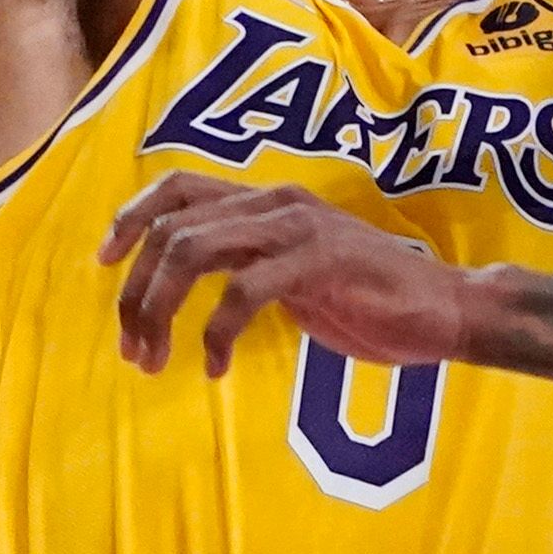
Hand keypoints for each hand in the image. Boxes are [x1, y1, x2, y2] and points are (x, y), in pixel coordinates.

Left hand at [102, 178, 479, 378]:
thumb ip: (247, 264)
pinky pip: (240, 292)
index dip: (131, 218)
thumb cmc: (372, 299)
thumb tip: (184, 283)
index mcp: (266, 202)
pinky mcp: (318, 262)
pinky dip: (215, 334)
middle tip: (132, 347)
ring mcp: (296, 229)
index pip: (178, 185)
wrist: (447, 309)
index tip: (105, 264)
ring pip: (192, 251)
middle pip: (170, 227)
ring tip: (157, 361)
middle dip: (136, 291)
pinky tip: (217, 368)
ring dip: (158, 310)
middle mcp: (275, 203)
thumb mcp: (295, 274)